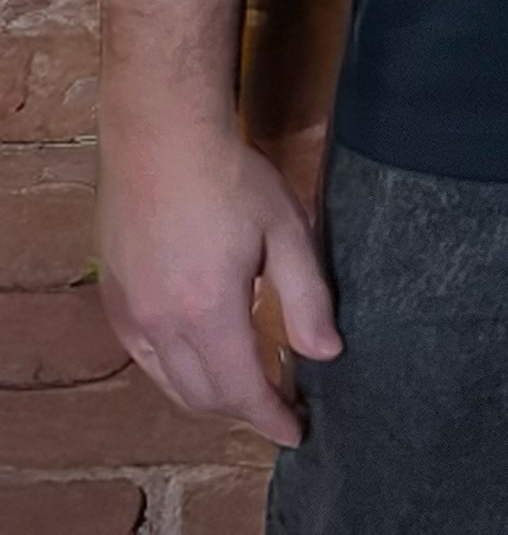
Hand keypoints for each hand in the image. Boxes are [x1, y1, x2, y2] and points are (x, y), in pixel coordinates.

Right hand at [98, 109, 339, 446]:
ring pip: (171, 384)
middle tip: (282, 408)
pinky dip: (178, 374)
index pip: (242, 389)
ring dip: (211, 397)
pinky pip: (148, 359)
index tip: (296, 432)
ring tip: (250, 391)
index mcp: (209, 311)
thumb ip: (308, 298)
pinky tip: (203, 361)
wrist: (161, 140)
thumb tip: (326, 354)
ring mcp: (131, 315)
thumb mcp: (288, 232)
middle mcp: (162, 324)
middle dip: (245, 411)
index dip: (270, 418)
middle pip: (204, 395)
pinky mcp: (116, 302)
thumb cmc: (231, 178)